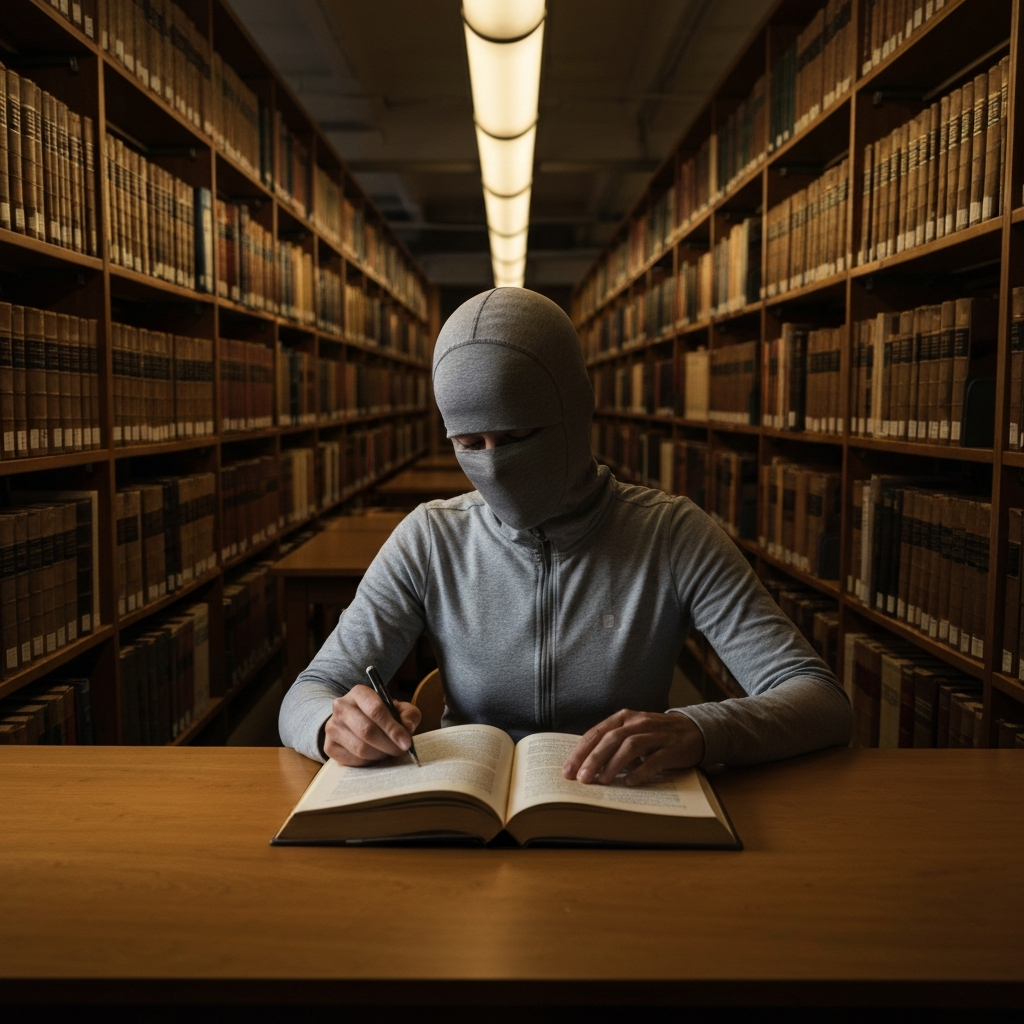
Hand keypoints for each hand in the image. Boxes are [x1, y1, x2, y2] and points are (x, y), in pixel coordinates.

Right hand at [323, 686, 421, 765]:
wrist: (355, 721)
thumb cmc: (381, 714)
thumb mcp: (397, 708)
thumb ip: (408, 714)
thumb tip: (408, 726)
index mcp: (359, 693)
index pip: (376, 710)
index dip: (393, 728)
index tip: (406, 742)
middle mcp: (341, 707)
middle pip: (367, 731)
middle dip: (388, 745)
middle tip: (401, 751)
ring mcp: (332, 727)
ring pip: (360, 748)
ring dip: (380, 754)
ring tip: (389, 752)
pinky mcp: (329, 746)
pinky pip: (352, 760)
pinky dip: (369, 762)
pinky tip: (375, 755)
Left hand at [562, 710, 704, 786]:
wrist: (694, 730)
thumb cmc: (655, 735)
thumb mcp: (632, 732)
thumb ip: (612, 744)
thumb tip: (586, 766)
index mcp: (624, 718)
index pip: (597, 732)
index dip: (580, 751)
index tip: (568, 770)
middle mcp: (638, 723)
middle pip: (611, 739)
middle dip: (593, 759)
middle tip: (581, 778)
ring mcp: (656, 735)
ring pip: (630, 746)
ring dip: (614, 764)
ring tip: (602, 781)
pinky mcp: (672, 748)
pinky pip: (654, 760)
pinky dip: (641, 771)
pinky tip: (630, 783)